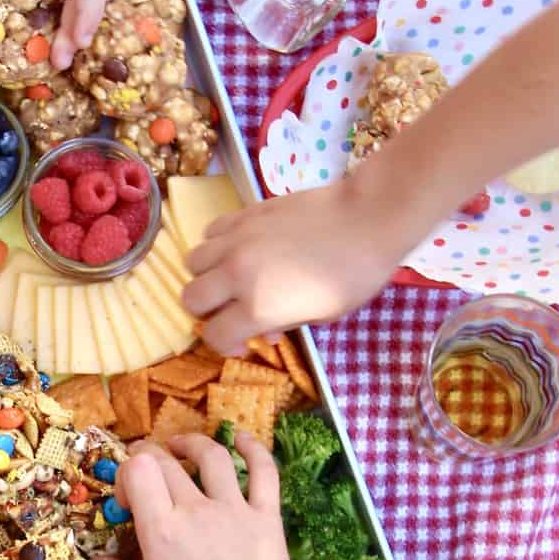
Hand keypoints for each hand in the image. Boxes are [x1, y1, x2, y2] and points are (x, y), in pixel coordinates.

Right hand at [93, 434, 301, 559]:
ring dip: (191, 444)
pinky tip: (242, 440)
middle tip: (145, 473)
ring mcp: (235, 510)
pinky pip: (264, 471)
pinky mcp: (267, 516)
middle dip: (149, 458)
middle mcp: (196, 511)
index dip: (127, 474)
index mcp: (161, 532)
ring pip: (212, 456)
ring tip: (181, 447)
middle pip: (167, 460)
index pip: (138, 470)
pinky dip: (253, 449)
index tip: (128, 500)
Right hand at [182, 177, 403, 355]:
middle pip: (190, 298)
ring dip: (207, 275)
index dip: (225, 346)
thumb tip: (266, 328)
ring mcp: (237, 239)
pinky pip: (212, 231)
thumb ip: (285, 323)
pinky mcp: (245, 214)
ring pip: (193, 261)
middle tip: (231, 310)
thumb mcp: (324, 316)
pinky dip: (217, 244)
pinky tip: (240, 248)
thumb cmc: (356, 274)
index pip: (214, 335)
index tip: (244, 342)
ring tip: (231, 276)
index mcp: (258, 307)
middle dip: (206, 311)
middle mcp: (237, 273)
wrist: (367, 217)